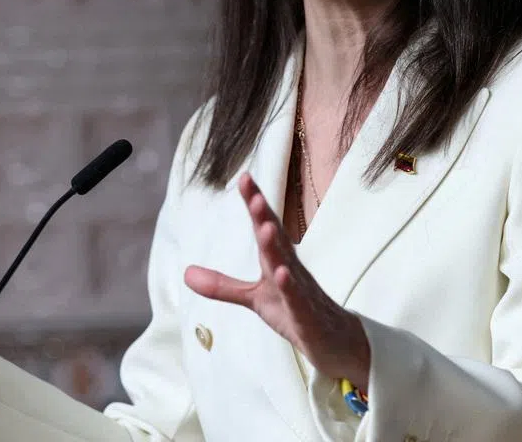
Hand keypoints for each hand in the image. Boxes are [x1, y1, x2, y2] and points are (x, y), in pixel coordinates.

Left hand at [183, 174, 370, 391]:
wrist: (336, 344)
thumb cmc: (295, 312)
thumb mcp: (254, 299)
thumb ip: (222, 285)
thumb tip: (185, 273)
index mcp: (278, 261)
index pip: (265, 228)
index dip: (256, 203)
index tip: (244, 178)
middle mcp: (292, 270)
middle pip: (277, 240)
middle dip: (265, 216)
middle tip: (253, 194)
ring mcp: (302, 293)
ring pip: (288, 266)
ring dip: (277, 247)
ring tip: (265, 227)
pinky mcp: (308, 317)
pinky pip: (299, 301)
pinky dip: (291, 288)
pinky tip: (282, 274)